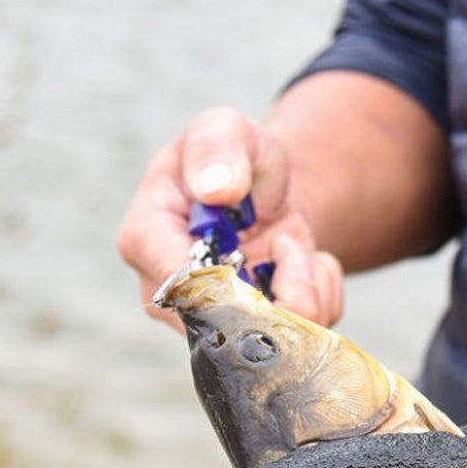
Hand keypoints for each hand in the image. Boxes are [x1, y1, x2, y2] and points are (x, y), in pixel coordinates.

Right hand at [118, 106, 343, 328]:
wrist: (264, 195)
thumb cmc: (232, 160)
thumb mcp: (225, 129)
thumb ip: (217, 146)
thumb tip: (216, 188)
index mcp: (145, 240)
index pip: (179, 283)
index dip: (234, 277)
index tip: (272, 243)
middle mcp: (172, 296)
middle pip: (228, 326)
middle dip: (279, 286)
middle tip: (287, 242)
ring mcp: (210, 322)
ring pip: (270, 338)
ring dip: (306, 289)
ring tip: (293, 247)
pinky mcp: (251, 335)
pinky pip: (300, 337)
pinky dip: (321, 298)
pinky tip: (305, 267)